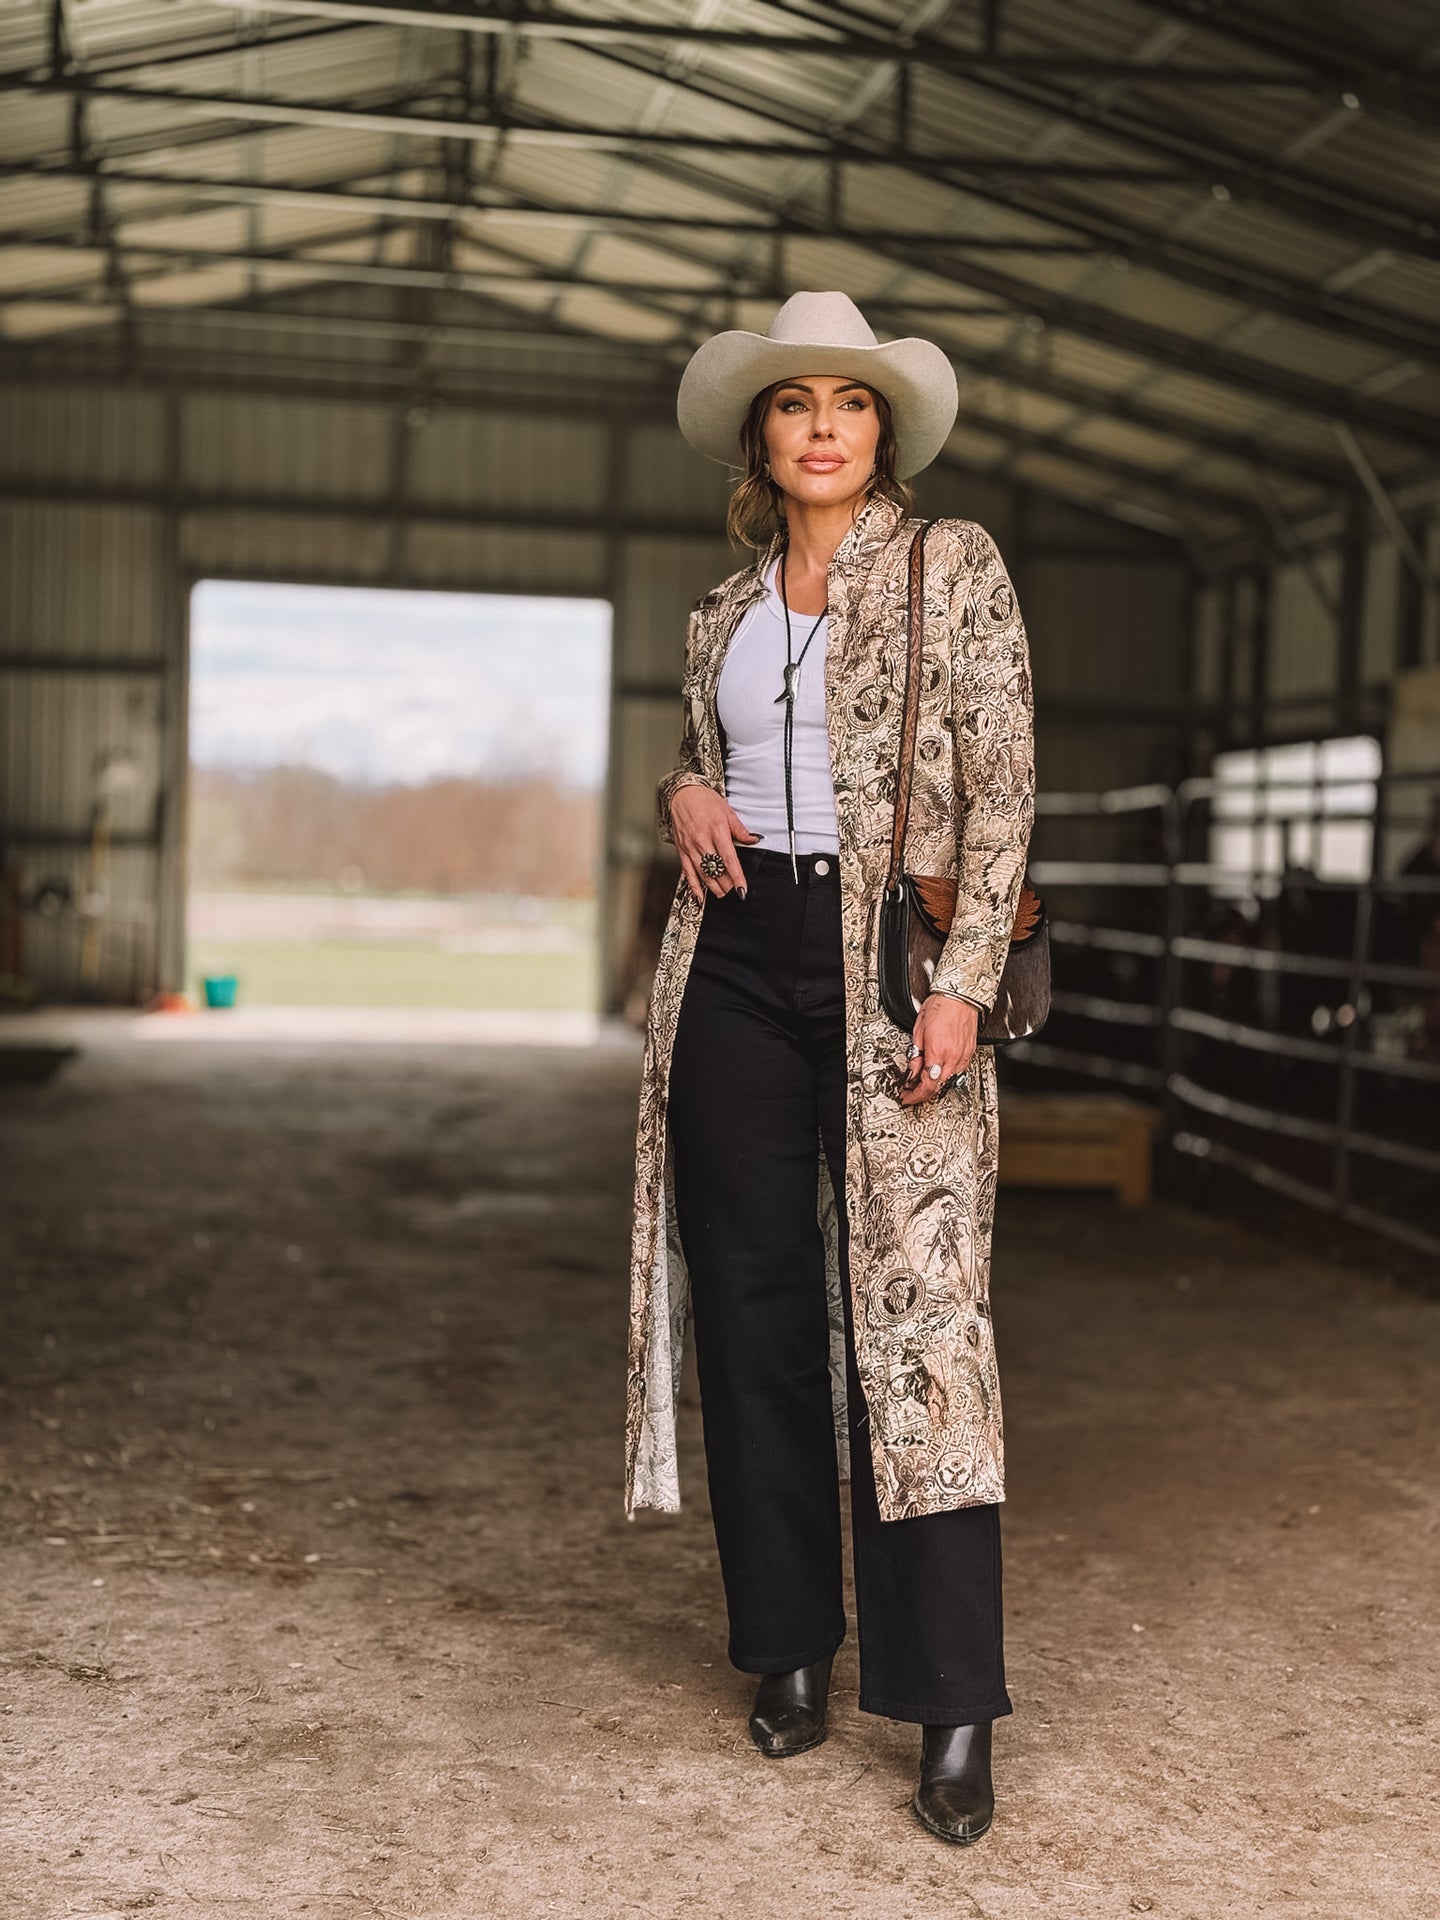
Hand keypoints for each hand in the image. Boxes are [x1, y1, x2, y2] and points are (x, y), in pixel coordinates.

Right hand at [670, 784, 761, 901]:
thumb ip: (740, 830)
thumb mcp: (728, 811)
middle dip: (727, 884)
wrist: (682, 794)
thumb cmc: (705, 801)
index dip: (736, 877)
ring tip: (723, 894)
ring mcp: (690, 847)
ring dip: (714, 887)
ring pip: (703, 874)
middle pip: (716, 870)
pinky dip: (694, 886)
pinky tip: (700, 896)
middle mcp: (702, 840)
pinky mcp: (682, 851)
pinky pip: (687, 872)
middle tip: (735, 892)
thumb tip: (754, 840)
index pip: (729, 860)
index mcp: (717, 830)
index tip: (742, 889)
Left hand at [899, 993, 978, 1106]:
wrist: (959, 996)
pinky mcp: (969, 1053)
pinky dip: (946, 1074)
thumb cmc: (940, 1007)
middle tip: (911, 1092)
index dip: (915, 1095)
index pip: (927, 1085)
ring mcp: (963, 1056)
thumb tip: (911, 1070)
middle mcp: (953, 1057)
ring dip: (935, 1084)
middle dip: (923, 1093)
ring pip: (949, 1080)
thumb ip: (915, 1055)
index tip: (907, 1096)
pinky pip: (958, 1071)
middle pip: (938, 1086)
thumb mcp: (918, 1031)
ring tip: (923, 1080)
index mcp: (938, 1052)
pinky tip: (938, 1070)